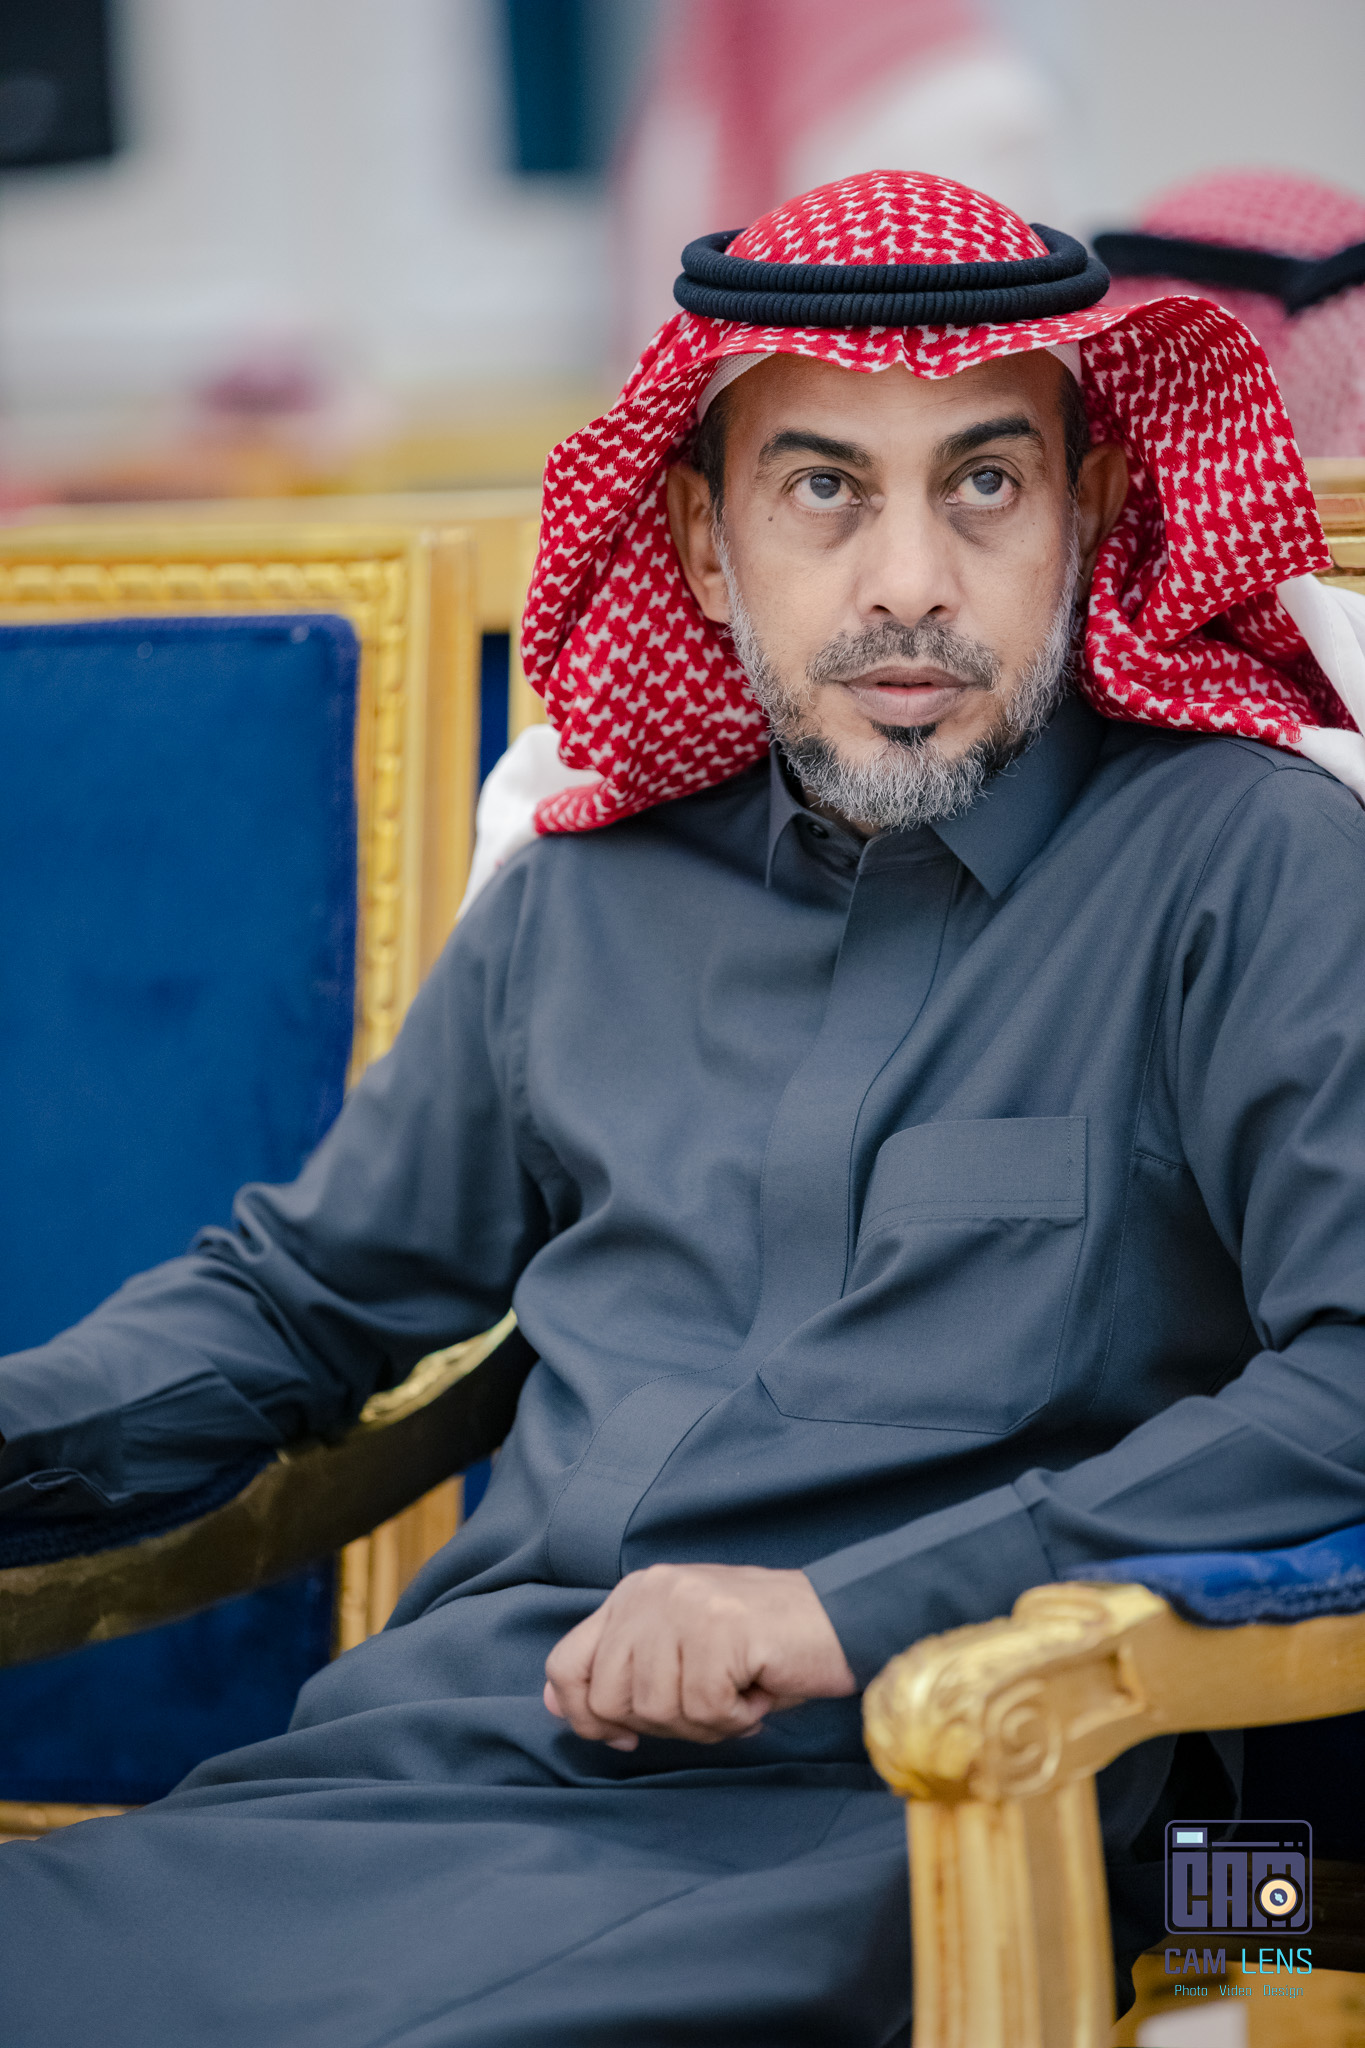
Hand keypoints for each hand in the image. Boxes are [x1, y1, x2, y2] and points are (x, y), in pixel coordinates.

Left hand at [543, 1562, 855, 1749]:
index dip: (584, 1715)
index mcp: (633, 1595)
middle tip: (710, 1705)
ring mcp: (682, 1605)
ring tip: (739, 1693)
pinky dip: (737, 1718)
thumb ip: (621, 1672)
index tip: (626, 1735)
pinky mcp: (719, 1626)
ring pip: (657, 1709)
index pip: (564, 1664)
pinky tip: (758, 1691)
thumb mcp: (679, 1655)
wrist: (838, 1623)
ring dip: (705, 1722)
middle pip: (607, 1698)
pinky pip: (705, 1709)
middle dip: (660, 1724)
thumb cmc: (761, 1650)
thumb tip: (556, 1704)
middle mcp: (649, 1592)